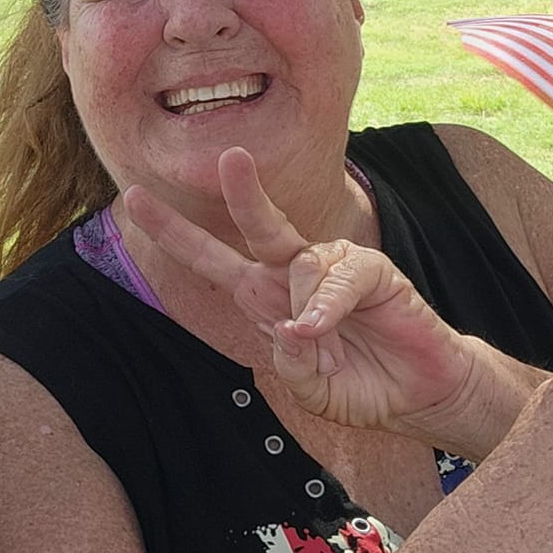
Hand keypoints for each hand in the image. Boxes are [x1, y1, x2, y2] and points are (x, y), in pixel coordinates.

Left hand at [119, 147, 473, 433]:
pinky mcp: (371, 270)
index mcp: (265, 298)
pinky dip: (328, 305)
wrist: (419, 396)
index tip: (134, 196)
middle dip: (242, 193)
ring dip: (305, 309)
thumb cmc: (359, 386)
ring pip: (300, 261)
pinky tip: (327, 327)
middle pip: (257, 227)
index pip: (212, 259)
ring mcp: (332, 268)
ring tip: (324, 343)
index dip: (175, 231)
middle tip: (230, 157)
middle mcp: (292, 274)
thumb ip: (290, 363)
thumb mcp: (310, 389)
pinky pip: (339, 276)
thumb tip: (290, 327)